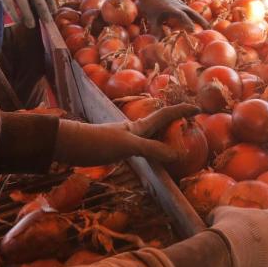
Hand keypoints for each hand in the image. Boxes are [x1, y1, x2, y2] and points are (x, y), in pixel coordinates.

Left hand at [51, 103, 199, 166]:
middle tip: (190, 125)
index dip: (182, 111)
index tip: (198, 108)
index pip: (166, 115)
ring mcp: (126, 140)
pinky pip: (142, 149)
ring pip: (152, 137)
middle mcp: (135, 131)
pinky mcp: (117, 150)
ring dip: (164, 137)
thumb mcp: (129, 145)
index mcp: (140, 126)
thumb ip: (153, 149)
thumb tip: (178, 154)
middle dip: (175, 122)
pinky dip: (152, 152)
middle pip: (160, 123)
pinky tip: (151, 159)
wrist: (70, 145)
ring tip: (176, 141)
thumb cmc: (98, 142)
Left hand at [134, 0, 209, 34]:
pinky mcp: (181, 4)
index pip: (183, 16)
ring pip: (193, 12)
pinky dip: (195, 17)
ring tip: (208, 28)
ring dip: (200, 19)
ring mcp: (181, 4)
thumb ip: (157, 30)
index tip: (193, 31)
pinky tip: (199, 23)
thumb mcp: (152, 20)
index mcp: (172, 9)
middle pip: (193, 13)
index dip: (188, 23)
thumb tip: (158, 43)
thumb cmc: (151, 8)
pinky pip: (190, 11)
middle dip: (201, 21)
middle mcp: (179, 6)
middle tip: (209, 29)